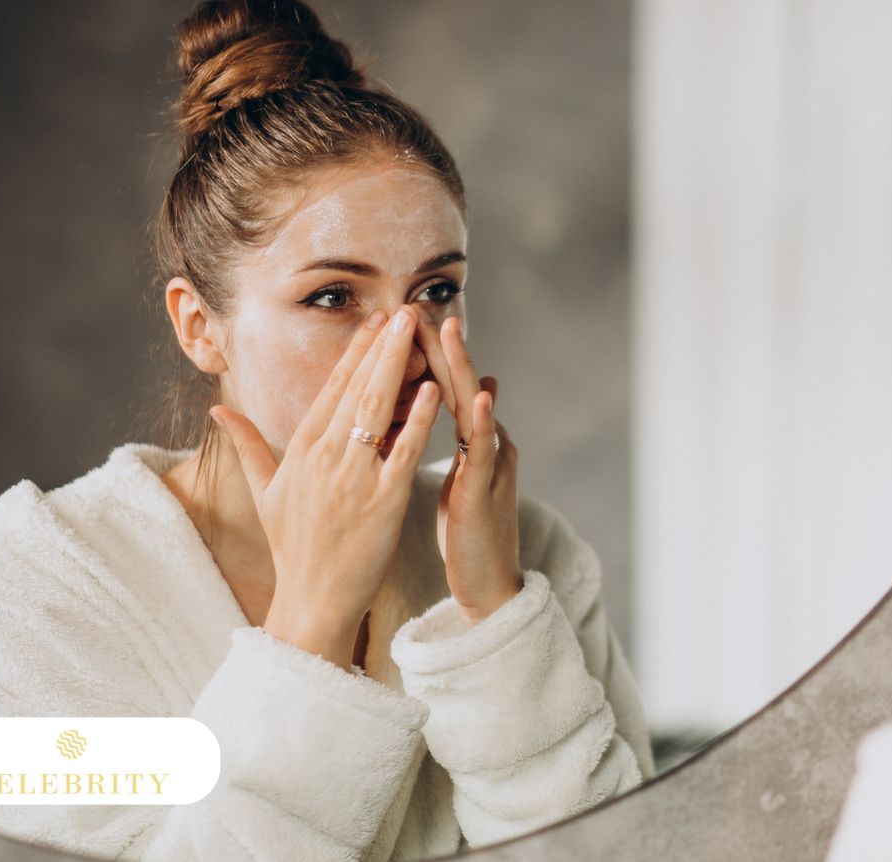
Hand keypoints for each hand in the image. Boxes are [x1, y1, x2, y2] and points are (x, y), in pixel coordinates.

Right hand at [210, 306, 440, 667]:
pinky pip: (404, 451)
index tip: (374, 320)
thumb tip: (219, 409)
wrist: (313, 599)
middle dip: (382, 344)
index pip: (331, 389)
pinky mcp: (383, 501)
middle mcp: (324, 457)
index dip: (355, 352)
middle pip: (357, 388)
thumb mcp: (266, 492)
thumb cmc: (294, 547)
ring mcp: (354, 477)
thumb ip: (248, 445)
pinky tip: (434, 389)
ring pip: (379, 409)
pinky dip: (418, 419)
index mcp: (300, 450)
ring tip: (418, 330)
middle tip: (404, 309)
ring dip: (399, 365)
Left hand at [418, 314, 522, 626]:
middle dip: (441, 346)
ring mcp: (490, 464)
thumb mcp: (458, 476)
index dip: (424, 353)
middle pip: (460, 385)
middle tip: (421, 306)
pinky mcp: (488, 492)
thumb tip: (460, 397)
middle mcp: (484, 443)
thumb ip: (456, 437)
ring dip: (463, 368)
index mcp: (468, 439)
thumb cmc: (469, 531)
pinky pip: (485, 453)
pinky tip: (480, 398)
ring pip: (475, 408)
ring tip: (450, 331)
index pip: (443, 387)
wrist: (491, 583)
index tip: (400, 320)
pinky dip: (484, 423)